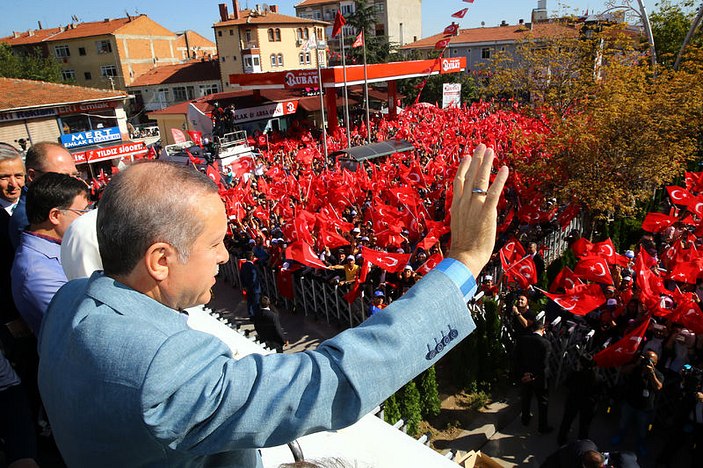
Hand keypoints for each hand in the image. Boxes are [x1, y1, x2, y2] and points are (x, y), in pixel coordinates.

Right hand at [449, 144, 508, 277]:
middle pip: (470, 176)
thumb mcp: (459, 226)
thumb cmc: (463, 247)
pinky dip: (499, 180)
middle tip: (482, 146)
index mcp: (456, 206)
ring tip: (491, 151)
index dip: (464, 167)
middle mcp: (464, 203)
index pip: (459, 181)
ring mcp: (475, 207)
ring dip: (486, 164)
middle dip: (477, 159)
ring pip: (480, 180)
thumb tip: (466, 211)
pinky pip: (494, 193)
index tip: (468, 156)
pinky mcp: (486, 213)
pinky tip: (504, 169)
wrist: (464, 257)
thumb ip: (463, 214)